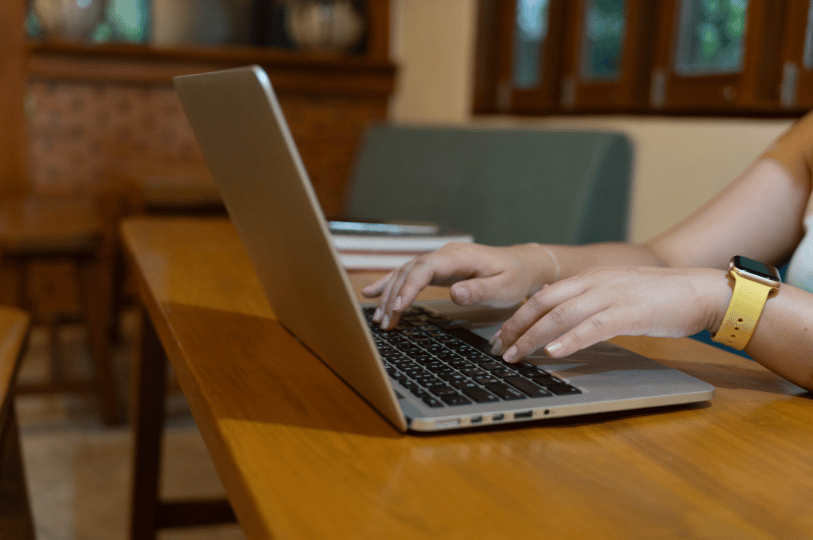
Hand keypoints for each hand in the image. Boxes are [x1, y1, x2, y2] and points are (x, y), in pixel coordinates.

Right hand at [361, 242, 552, 328]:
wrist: (521, 265)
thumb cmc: (514, 277)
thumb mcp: (503, 288)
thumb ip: (478, 291)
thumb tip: (454, 293)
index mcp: (460, 256)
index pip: (427, 267)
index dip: (409, 286)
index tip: (398, 306)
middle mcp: (445, 254)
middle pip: (410, 270)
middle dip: (393, 295)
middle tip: (384, 321)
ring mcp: (439, 260)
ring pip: (405, 273)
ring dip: (389, 294)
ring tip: (378, 318)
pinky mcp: (437, 268)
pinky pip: (409, 274)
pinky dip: (390, 284)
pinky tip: (371, 293)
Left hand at [491, 266, 730, 361]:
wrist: (700, 291)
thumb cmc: (658, 297)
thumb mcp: (614, 291)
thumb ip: (585, 298)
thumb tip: (552, 308)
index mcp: (589, 278)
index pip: (542, 296)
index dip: (517, 317)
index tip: (501, 336)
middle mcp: (595, 282)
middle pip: (543, 303)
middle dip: (516, 327)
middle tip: (499, 349)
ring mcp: (611, 295)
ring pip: (561, 315)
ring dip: (534, 337)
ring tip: (516, 355)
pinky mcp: (629, 311)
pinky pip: (592, 326)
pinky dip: (570, 340)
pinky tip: (554, 352)